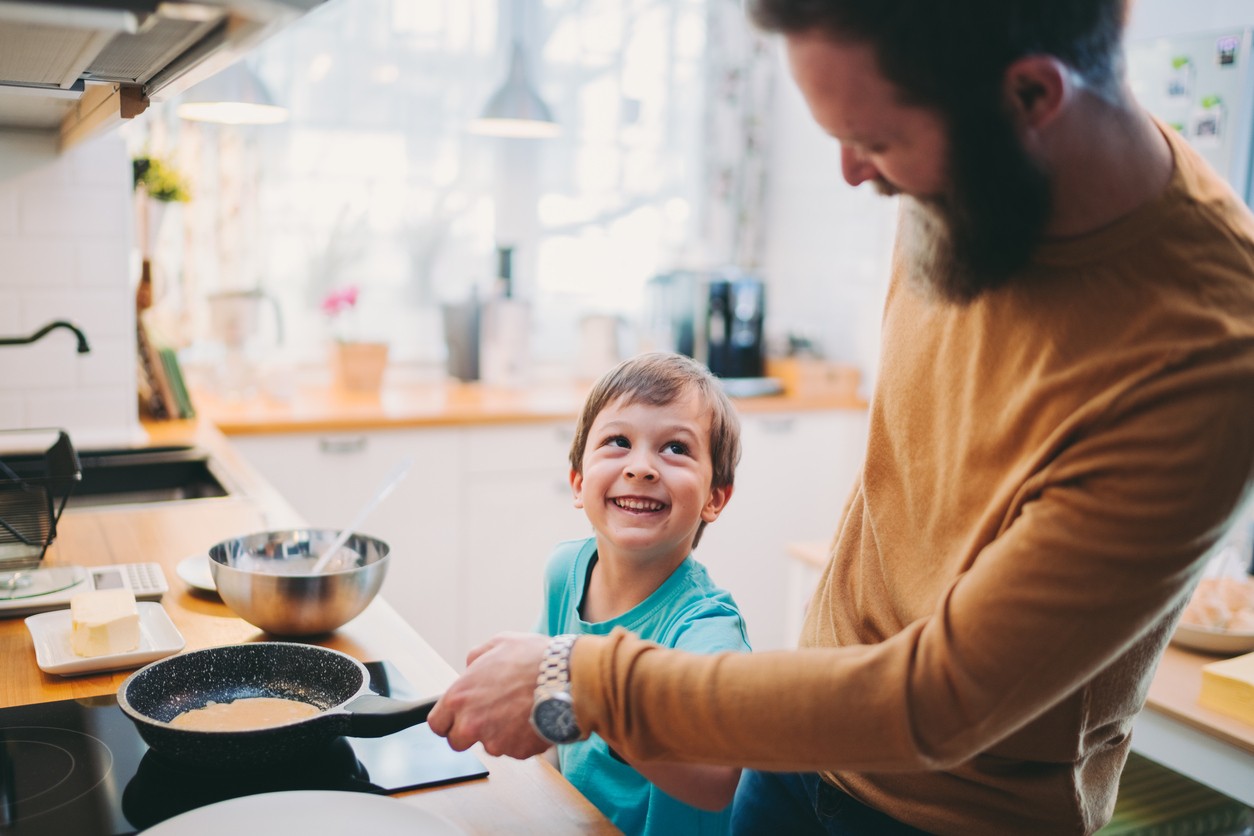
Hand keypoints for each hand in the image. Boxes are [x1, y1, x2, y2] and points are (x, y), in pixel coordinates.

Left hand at [427, 631, 550, 758]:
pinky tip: (533, 718)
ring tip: (520, 710)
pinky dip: (522, 738)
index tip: (458, 717)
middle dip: (470, 732)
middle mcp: (471, 724)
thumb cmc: (534, 658)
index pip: (437, 724)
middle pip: (457, 742)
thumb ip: (477, 657)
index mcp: (459, 698)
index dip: (448, 720)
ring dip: (500, 734)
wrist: (567, 677)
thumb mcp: (499, 643)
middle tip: (491, 715)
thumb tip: (471, 667)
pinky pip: (515, 750)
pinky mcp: (517, 752)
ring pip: (490, 746)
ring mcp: (495, 741)